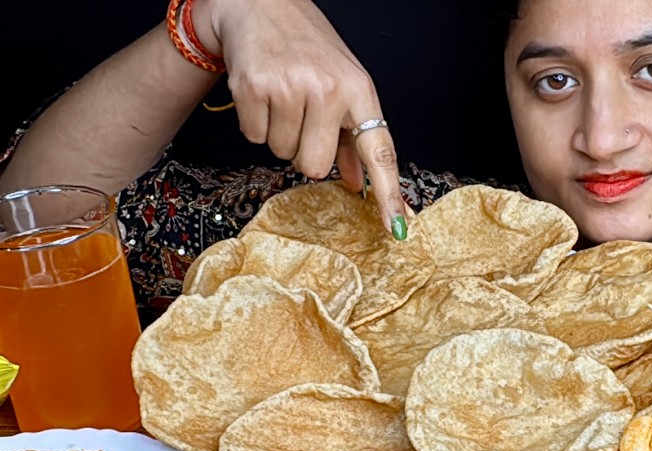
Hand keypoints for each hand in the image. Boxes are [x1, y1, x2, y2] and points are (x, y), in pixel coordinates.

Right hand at [198, 0, 409, 239]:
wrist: (260, 5)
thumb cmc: (307, 49)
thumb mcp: (342, 84)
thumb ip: (351, 136)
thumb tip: (358, 183)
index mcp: (360, 90)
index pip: (380, 151)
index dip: (388, 193)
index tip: (397, 227)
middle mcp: (330, 88)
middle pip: (315, 166)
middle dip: (304, 153)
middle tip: (301, 121)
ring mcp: (292, 87)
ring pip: (282, 153)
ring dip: (278, 133)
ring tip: (281, 98)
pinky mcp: (255, 87)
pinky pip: (254, 137)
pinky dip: (254, 122)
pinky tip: (262, 94)